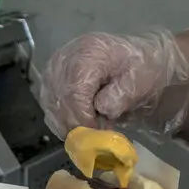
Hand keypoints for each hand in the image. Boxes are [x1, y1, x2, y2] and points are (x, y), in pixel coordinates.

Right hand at [34, 29, 188, 136]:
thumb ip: (121, 96)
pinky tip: (82, 121)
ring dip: (70, 123)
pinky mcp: (50, 80)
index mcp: (89, 53)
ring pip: (52, 105)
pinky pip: (49, 107)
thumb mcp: (139, 81)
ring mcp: (54, 69)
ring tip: (94, 125)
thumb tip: (101, 109)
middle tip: (97, 135)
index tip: (97, 133)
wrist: (135, 60)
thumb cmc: (139, 70)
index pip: (74, 90)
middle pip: (59, 99)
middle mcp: (65, 58)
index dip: (83, 117)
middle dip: (77, 123)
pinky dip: (63, 120)